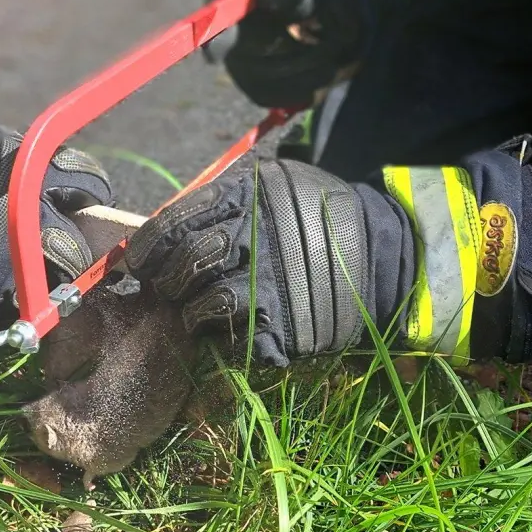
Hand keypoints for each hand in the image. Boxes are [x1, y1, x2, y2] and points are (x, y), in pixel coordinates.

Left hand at [125, 148, 531, 366]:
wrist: (396, 258)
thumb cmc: (332, 219)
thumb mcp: (282, 189)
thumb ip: (229, 204)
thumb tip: (168, 229)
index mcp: (250, 197)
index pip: (175, 222)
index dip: (148, 246)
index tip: (136, 262)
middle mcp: (255, 238)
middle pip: (184, 263)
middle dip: (163, 281)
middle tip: (161, 290)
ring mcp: (269, 286)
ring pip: (201, 307)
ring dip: (190, 316)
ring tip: (196, 316)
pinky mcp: (285, 328)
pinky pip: (235, 342)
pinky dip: (226, 342)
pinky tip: (230, 334)